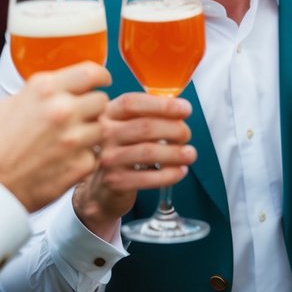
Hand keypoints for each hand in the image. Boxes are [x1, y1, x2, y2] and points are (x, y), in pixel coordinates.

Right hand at [0, 62, 110, 211]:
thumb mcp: (8, 105)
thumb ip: (38, 93)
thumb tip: (59, 86)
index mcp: (44, 89)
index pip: (91, 72)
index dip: (100, 77)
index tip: (102, 82)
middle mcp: (63, 109)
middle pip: (101, 100)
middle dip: (92, 108)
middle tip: (79, 118)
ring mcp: (74, 138)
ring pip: (101, 127)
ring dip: (89, 133)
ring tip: (68, 142)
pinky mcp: (80, 164)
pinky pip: (95, 155)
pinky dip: (84, 158)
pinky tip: (64, 161)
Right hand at [72, 92, 196, 238]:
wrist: (102, 188)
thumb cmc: (122, 150)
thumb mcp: (126, 126)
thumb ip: (147, 114)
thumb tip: (180, 109)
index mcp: (108, 113)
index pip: (132, 103)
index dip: (162, 105)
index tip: (185, 108)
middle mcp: (104, 134)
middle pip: (145, 127)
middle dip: (174, 129)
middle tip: (186, 135)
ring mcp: (108, 158)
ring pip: (148, 152)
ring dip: (175, 152)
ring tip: (190, 154)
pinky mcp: (115, 181)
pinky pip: (148, 177)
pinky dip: (169, 174)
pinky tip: (180, 171)